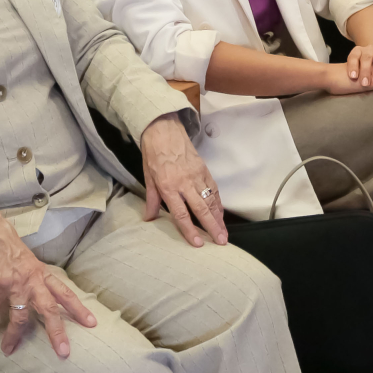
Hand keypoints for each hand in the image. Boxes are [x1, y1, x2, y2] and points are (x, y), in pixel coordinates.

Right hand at [0, 203, 97, 356]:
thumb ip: (34, 278)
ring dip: (13, 335)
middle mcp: (33, 279)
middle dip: (57, 332)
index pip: (65, 293)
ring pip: (20, 316)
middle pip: (49, 309)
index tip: (92, 323)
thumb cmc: (8, 244)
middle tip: (63, 352)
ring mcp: (15, 283)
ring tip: (8, 348)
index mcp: (42, 274)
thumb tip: (37, 296)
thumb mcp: (28, 261)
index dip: (79, 309)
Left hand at [139, 113, 227, 245]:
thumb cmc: (153, 154)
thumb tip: (149, 218)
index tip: (199, 243)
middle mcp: (185, 183)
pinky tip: (221, 212)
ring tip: (224, 232)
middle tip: (221, 241)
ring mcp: (197, 175)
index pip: (181, 213)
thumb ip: (151, 199)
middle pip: (201, 209)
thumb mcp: (147, 177)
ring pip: (211, 200)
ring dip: (219, 217)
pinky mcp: (204, 169)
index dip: (190, 230)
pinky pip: (213, 188)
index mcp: (168, 186)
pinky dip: (218, 202)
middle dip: (212, 227)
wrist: (163, 130)